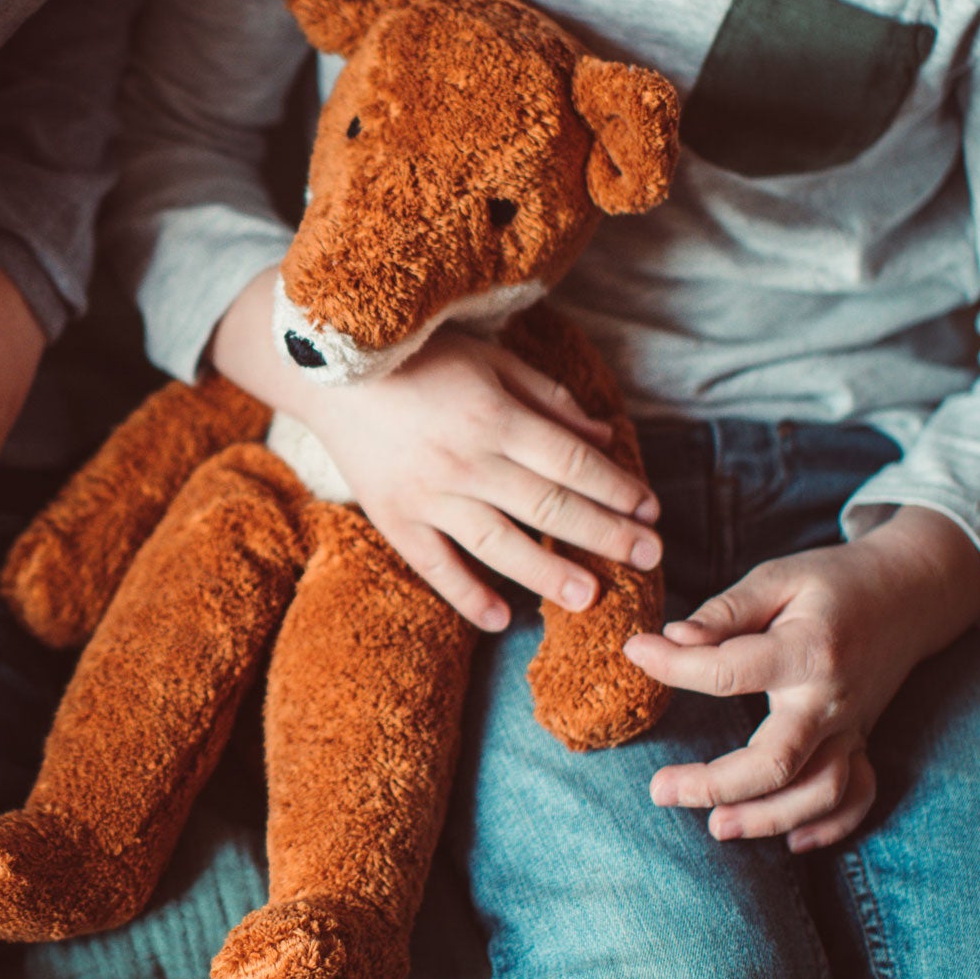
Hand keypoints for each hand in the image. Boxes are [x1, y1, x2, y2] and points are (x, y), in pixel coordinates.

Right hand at [209, 266, 660, 630]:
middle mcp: (465, 460)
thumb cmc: (419, 359)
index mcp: (494, 416)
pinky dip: (467, 595)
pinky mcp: (394, 518)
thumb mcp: (490, 361)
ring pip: (498, 544)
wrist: (328, 374)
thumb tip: (604, 439)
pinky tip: (501, 619)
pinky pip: (435, 565)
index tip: (651, 510)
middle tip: (650, 559)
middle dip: (605, 535)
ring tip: (589, 597)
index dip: (616, 489)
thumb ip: (548, 400)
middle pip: (548, 506)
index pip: (571, 463)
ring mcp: (428, 494)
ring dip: (548, 572)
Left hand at [624, 507, 979, 850]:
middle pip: (777, 762)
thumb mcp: (778, 578)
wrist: (911, 593)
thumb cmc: (833, 583)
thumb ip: (726, 612)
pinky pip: (858, 796)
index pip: (728, 673)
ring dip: (769, 818)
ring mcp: (852, 728)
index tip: (635, 651)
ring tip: (714, 827)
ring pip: (820, 792)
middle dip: (716, 785)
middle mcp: (832, 701)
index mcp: (806, 652)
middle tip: (659, 791)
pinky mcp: (862, 741)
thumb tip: (673, 638)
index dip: (673, 666)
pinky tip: (792, 842)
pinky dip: (832, 826)